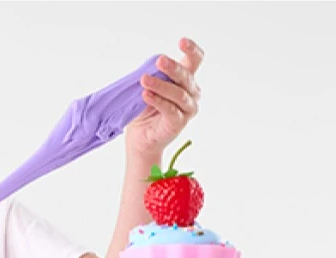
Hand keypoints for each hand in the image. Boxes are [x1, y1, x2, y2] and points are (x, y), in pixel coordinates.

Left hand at [125, 37, 203, 159]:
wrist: (140, 137)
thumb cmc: (145, 109)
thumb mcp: (148, 86)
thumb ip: (152, 75)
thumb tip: (150, 66)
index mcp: (185, 80)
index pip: (195, 60)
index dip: (192, 50)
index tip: (182, 42)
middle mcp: (191, 93)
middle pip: (186, 76)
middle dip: (173, 67)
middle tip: (159, 60)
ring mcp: (187, 109)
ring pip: (178, 93)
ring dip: (160, 85)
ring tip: (144, 80)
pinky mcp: (179, 123)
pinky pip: (170, 109)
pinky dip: (158, 101)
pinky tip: (146, 95)